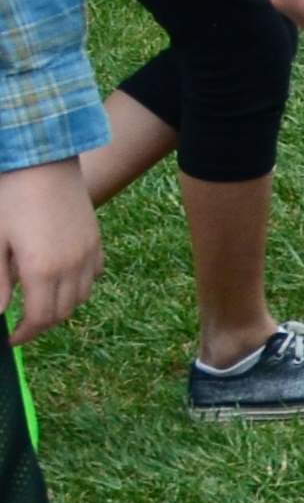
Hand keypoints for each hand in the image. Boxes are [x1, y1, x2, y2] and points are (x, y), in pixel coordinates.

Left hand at [0, 158, 100, 343]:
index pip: (39, 318)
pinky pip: (93, 275)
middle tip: (22, 325)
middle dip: (41, 325)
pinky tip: (60, 278)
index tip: (10, 339)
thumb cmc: (10, 199)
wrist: (43, 163)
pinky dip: (78, 286)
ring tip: (40, 302)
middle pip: (62, 313)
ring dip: (61, 307)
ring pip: (81, 297)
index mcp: (41, 270)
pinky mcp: (95, 240)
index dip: (25, 334)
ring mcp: (88, 253)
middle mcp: (71, 267)